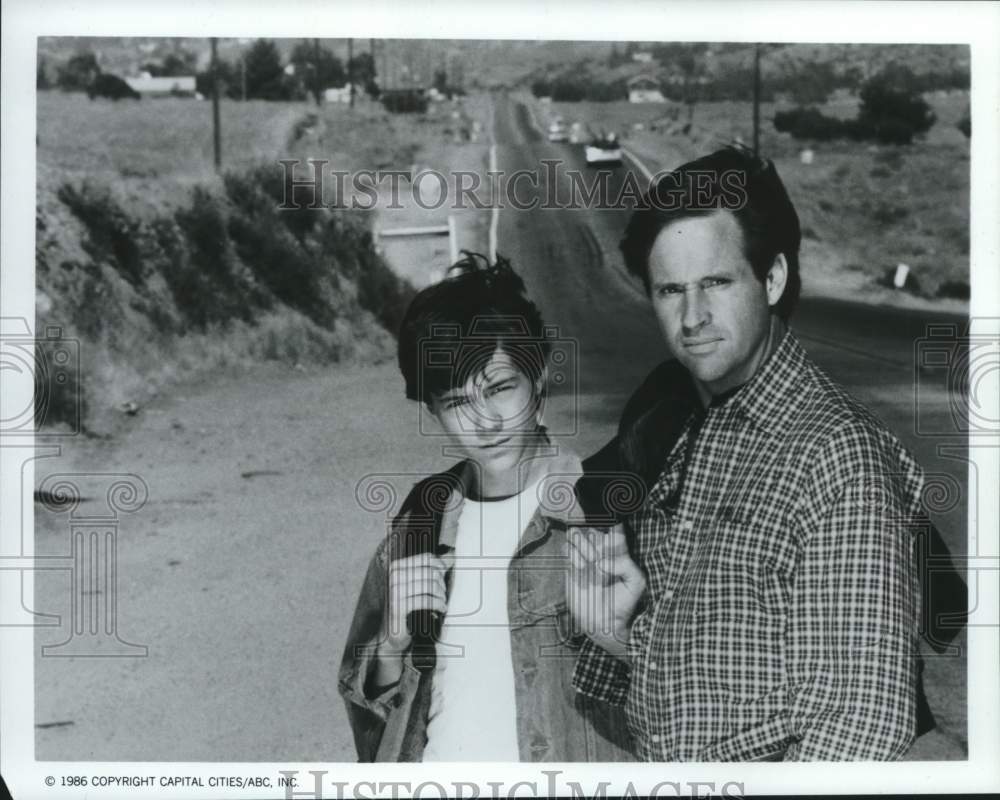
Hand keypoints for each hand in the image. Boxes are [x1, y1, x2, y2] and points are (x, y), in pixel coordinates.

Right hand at [382, 553, 447, 656]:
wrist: (390, 633)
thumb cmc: (407, 607)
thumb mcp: (417, 585)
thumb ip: (431, 570)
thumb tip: (451, 556)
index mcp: (396, 567)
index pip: (427, 558)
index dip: (441, 566)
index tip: (445, 577)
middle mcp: (393, 576)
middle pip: (430, 572)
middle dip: (442, 584)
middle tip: (443, 595)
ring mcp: (394, 590)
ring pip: (430, 586)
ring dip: (441, 596)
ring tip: (443, 602)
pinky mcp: (398, 606)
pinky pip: (426, 601)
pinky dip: (438, 605)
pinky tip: (442, 609)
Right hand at [566, 524, 645, 657]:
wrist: (604, 623)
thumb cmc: (624, 603)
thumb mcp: (636, 584)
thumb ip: (627, 566)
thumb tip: (604, 560)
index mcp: (618, 551)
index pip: (615, 526)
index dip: (611, 518)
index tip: (608, 519)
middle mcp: (601, 550)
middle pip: (593, 526)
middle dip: (593, 537)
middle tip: (597, 556)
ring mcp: (584, 556)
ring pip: (577, 533)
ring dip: (581, 545)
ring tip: (588, 563)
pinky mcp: (571, 565)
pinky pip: (566, 548)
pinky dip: (571, 554)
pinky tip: (579, 567)